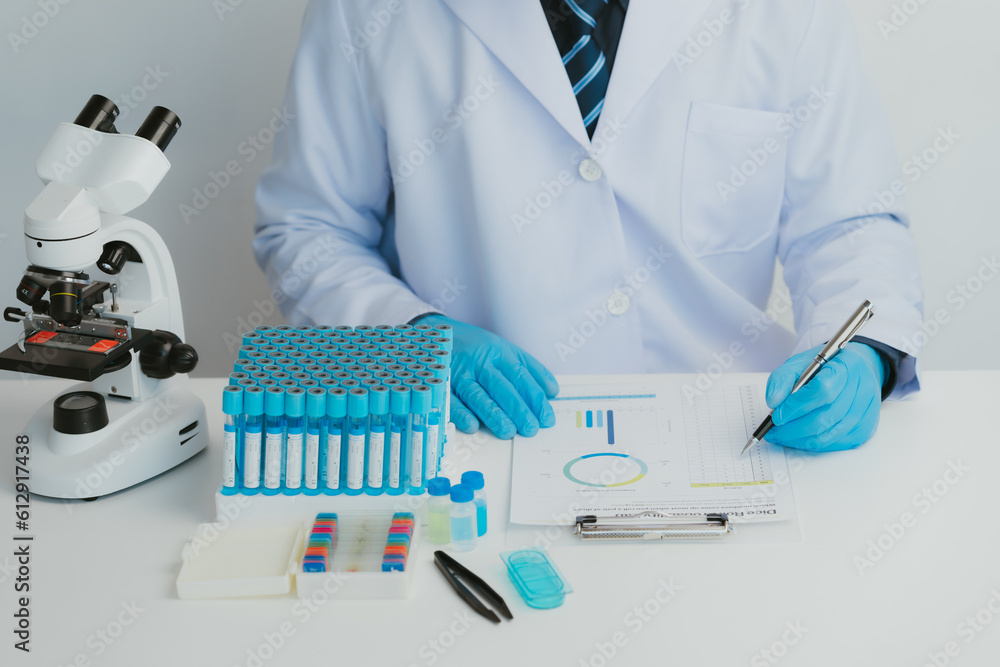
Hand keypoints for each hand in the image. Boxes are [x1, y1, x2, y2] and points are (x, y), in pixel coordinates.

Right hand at [416, 314, 558, 438]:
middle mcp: (479, 362)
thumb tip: (552, 391)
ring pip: (478, 395)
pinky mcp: (440, 383)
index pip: (520, 377)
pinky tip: (473, 425)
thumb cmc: (477, 346)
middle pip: (501, 388)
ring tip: (508, 431)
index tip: (545, 417)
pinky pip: (451, 399)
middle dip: (517, 409)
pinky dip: (461, 413)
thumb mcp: (505, 349)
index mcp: (498, 353)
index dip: (534, 398)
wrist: (436, 334)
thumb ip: (530, 368)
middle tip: (530, 428)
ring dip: (493, 415)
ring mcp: (459, 372)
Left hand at [765, 342, 884, 451]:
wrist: (855, 369)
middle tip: (773, 432)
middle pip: (825, 417)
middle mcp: (862, 388)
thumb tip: (773, 401)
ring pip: (830, 434)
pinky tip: (801, 439)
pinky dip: (815, 444)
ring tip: (782, 436)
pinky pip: (838, 443)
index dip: (796, 406)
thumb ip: (782, 379)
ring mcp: (866, 410)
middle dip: (794, 429)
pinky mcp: (866, 426)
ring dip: (801, 440)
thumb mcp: (799, 363)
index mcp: (846, 365)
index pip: (822, 390)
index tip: (776, 416)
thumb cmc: (826, 367)